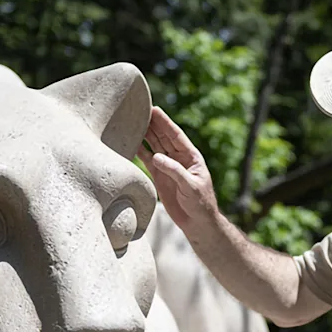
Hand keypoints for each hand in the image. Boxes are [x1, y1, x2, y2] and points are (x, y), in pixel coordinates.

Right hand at [137, 107, 218, 230]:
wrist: (197, 222)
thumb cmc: (200, 203)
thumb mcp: (190, 186)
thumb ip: (174, 171)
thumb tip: (156, 157)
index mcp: (191, 156)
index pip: (176, 135)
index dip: (165, 122)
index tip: (154, 109)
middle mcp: (178, 158)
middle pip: (163, 137)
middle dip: (152, 123)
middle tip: (139, 109)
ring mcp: (168, 166)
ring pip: (154, 146)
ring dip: (145, 134)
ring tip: (132, 121)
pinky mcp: (159, 176)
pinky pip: (147, 160)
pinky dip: (139, 151)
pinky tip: (130, 142)